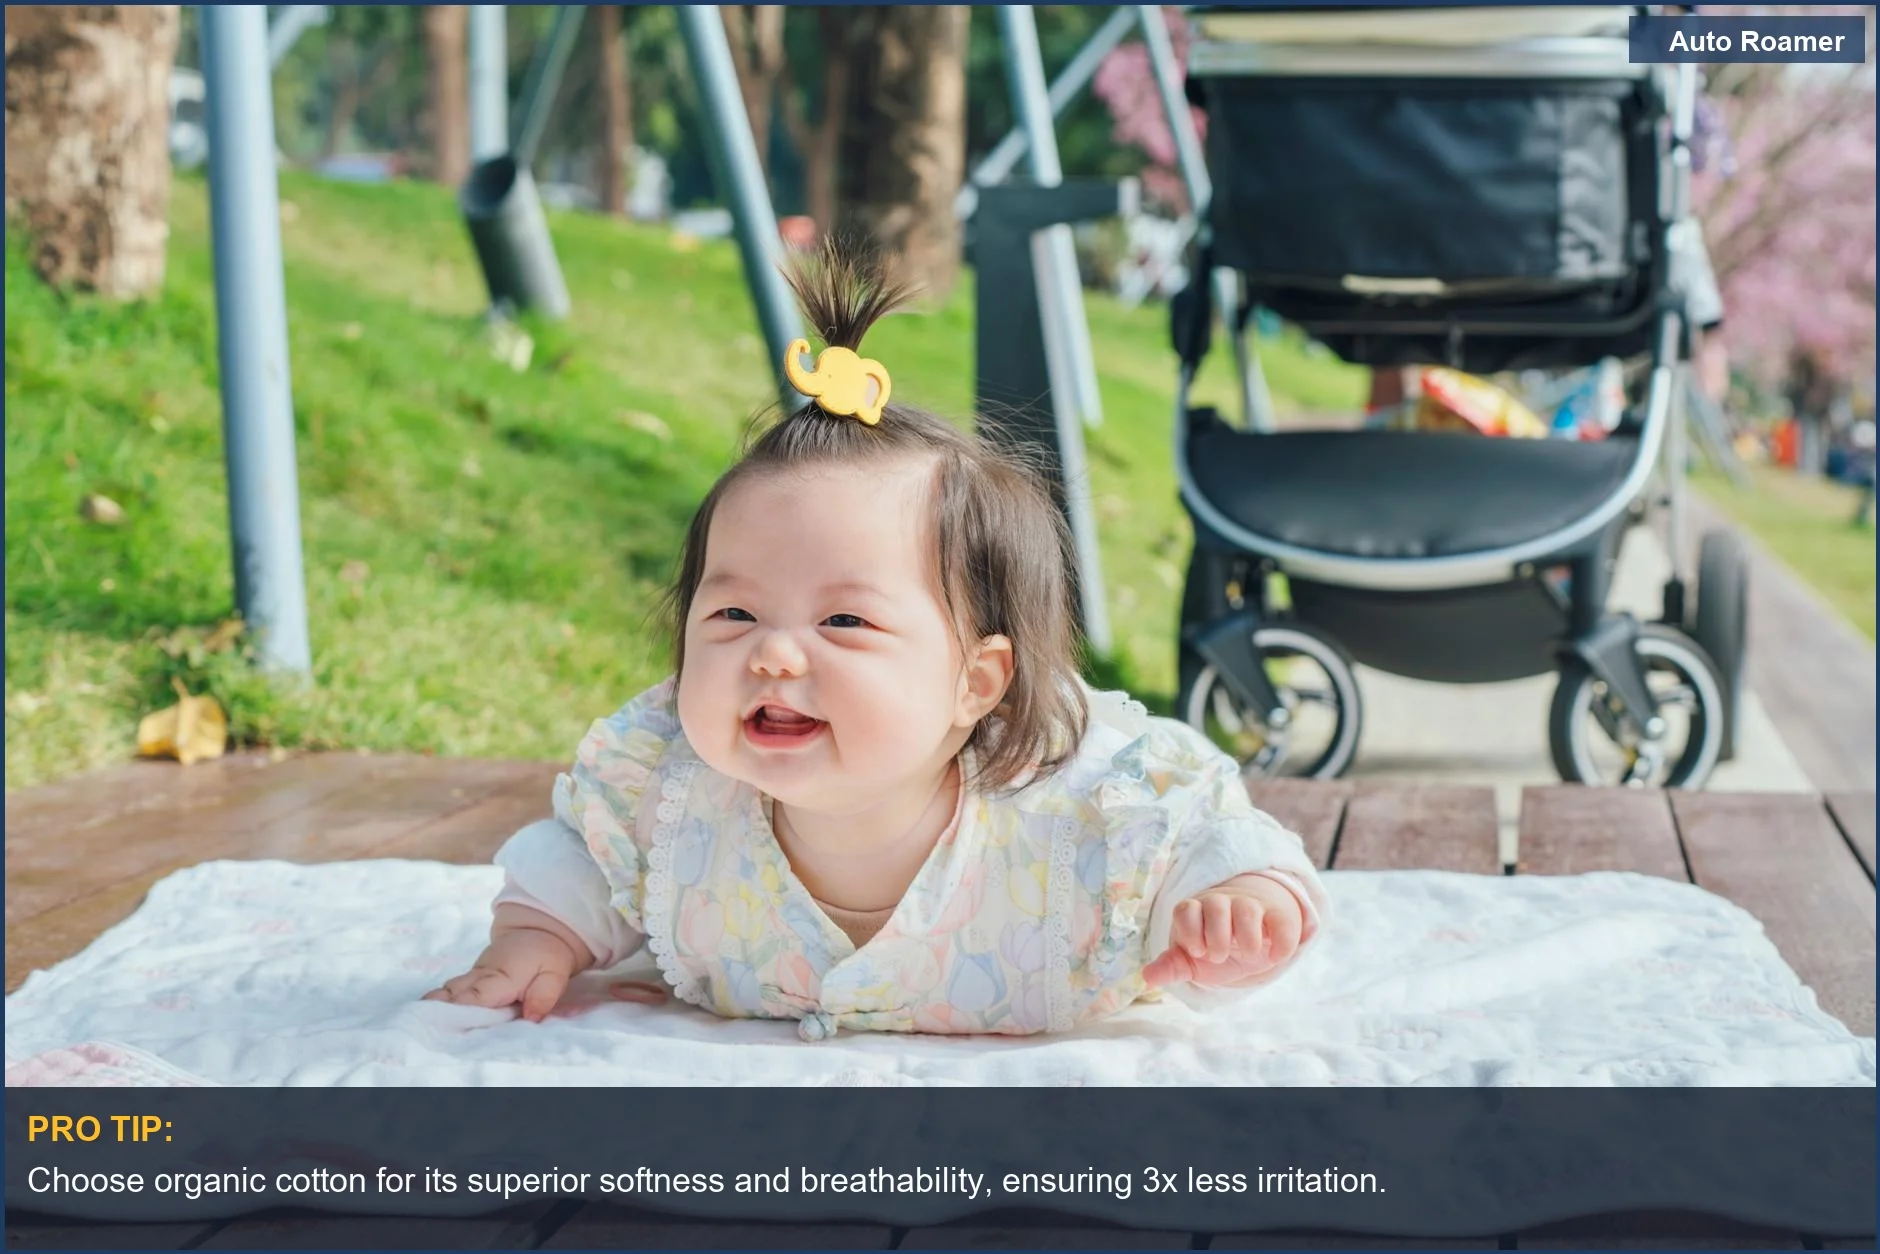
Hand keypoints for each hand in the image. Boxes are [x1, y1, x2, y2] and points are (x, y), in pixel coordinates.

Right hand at [423, 905, 589, 1021]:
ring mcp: (471, 978)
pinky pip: (450, 994)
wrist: (536, 932)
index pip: (475, 998)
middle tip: (423, 1035)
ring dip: (435, 1011)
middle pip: (451, 997)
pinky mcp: (469, 980)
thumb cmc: (546, 956)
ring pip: (446, 994)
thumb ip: (544, 996)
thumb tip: (530, 1019)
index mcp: (500, 978)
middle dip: (437, 1015)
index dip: (458, 1014)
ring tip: (422, 1032)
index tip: (443, 1030)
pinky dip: (440, 1006)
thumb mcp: (555, 975)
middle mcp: (479, 977)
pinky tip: (431, 1022)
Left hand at [1143, 874, 1304, 989]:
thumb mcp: (1194, 960)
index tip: (1198, 951)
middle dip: (1216, 935)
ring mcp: (1250, 907)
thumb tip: (1148, 976)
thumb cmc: (1215, 948)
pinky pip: (1281, 921)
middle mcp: (1222, 904)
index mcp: (1196, 911)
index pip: (1186, 909)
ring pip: (1247, 909)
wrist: (1252, 939)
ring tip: (1247, 954)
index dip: (1189, 931)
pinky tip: (1274, 958)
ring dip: (1246, 937)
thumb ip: (1173, 965)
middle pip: (1216, 905)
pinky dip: (1280, 942)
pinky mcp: (1278, 916)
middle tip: (1218, 956)